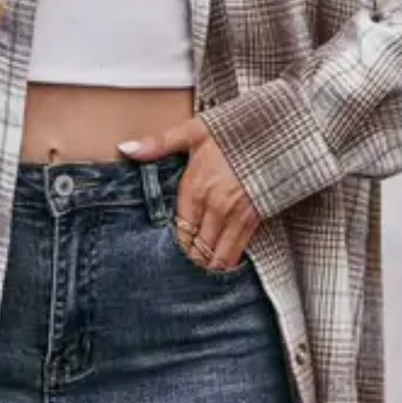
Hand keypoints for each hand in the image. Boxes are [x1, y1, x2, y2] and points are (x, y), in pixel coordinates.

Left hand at [120, 119, 258, 271]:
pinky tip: (222, 266)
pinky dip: (228, 260)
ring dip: (208, 265)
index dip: (176, 246)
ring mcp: (237, 214)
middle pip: (198, 247)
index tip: (171, 255)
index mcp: (195, 187)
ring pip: (218, 254)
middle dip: (191, 259)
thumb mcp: (192, 131)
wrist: (275, 129)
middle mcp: (215, 205)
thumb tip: (126, 148)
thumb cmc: (232, 130)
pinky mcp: (256, 217)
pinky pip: (239, 249)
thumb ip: (158, 144)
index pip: (180, 230)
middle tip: (182, 272)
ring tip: (200, 273)